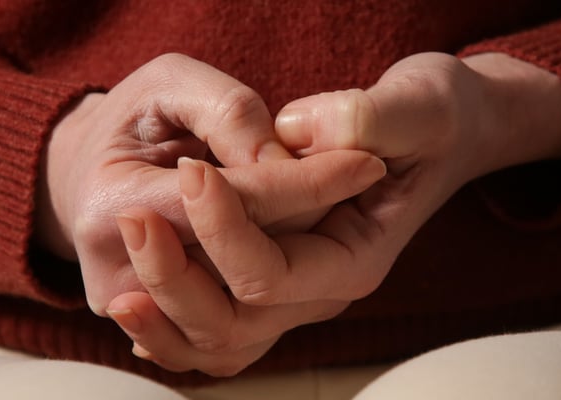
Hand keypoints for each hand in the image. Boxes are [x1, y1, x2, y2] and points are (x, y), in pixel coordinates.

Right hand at [35, 53, 382, 315]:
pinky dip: (278, 309)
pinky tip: (312, 262)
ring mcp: (149, 317)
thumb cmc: (134, 118)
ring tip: (338, 212)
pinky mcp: (168, 334)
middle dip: (310, 227)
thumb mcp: (171, 82)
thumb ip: (226, 113)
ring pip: (238, 327)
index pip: (229, 208)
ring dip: (304, 271)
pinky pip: (229, 347)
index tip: (367, 160)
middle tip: (358, 171)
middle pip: (239, 277)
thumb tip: (280, 160)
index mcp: (113, 206)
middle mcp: (121, 279)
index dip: (307, 183)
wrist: (91, 173)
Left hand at [105, 52, 560, 374]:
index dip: (226, 224)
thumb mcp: (419, 103)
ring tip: (120, 290)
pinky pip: (217, 332)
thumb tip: (299, 131)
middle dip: (177, 277)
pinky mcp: (274, 279)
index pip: (273, 270)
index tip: (192, 166)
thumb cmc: (431, 116)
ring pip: (220, 338)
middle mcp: (324, 287)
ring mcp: (297, 291)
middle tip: (131, 218)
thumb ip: (368, 118)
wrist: (440, 132)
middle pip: (237, 316)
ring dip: (166, 318)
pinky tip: (135, 305)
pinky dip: (173, 332)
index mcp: (358, 254)